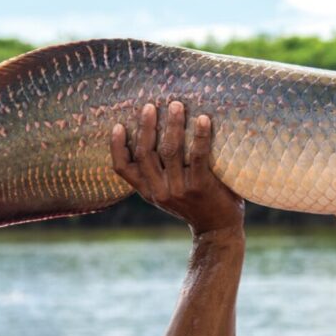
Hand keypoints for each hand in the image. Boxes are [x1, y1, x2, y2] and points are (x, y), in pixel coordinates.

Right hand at [111, 101, 244, 237]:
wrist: (218, 230)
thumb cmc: (196, 204)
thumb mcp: (170, 194)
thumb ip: (160, 174)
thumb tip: (156, 134)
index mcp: (149, 191)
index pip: (123, 169)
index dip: (117, 147)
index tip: (118, 125)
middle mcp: (160, 191)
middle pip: (145, 153)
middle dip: (146, 126)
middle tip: (150, 105)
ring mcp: (180, 189)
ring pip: (170, 151)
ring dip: (173, 125)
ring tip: (176, 105)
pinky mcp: (201, 186)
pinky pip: (198, 156)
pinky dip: (200, 135)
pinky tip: (203, 119)